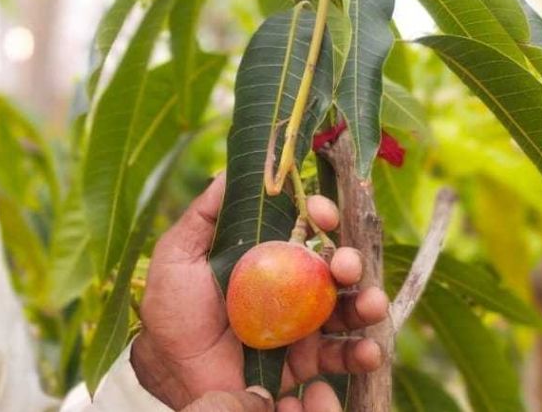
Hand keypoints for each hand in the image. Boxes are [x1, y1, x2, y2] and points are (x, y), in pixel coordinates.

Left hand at [131, 173, 387, 409]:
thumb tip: (228, 171)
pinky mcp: (306, 362)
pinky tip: (367, 348)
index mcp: (265, 257)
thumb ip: (204, 215)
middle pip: (334, 267)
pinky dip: (363, 351)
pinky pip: (344, 356)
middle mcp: (290, 287)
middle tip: (345, 265)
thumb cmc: (171, 310)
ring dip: (367, 302)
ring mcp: (302, 324)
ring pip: (349, 308)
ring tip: (370, 304)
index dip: (320, 216)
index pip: (304, 229)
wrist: (172, 370)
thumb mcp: (178, 256)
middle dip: (349, 260)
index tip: (321, 213)